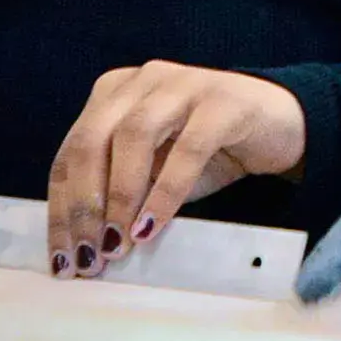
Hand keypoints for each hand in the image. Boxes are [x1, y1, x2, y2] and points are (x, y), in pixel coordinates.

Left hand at [45, 62, 303, 277]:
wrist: (279, 125)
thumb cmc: (209, 152)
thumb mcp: (154, 171)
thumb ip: (119, 192)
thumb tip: (83, 247)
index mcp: (114, 94)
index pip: (70, 153)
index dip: (61, 210)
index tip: (62, 260)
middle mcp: (142, 80)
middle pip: (91, 141)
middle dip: (83, 205)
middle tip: (87, 256)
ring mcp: (182, 83)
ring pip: (132, 136)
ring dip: (119, 197)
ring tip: (118, 245)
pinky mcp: (222, 100)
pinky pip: (187, 148)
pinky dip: (165, 192)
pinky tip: (152, 227)